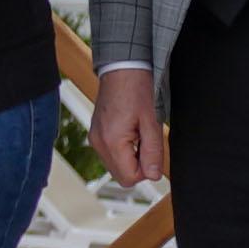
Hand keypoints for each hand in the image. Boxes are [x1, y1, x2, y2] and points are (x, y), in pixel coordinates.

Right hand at [93, 62, 163, 191]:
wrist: (121, 69)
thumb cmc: (137, 90)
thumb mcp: (152, 122)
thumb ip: (153, 152)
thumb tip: (153, 176)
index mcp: (111, 141)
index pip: (129, 178)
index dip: (146, 171)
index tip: (153, 152)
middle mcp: (98, 143)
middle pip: (121, 175)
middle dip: (138, 166)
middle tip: (147, 142)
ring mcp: (95, 138)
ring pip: (115, 166)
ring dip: (131, 158)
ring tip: (138, 134)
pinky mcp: (95, 134)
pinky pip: (110, 154)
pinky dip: (123, 150)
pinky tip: (130, 132)